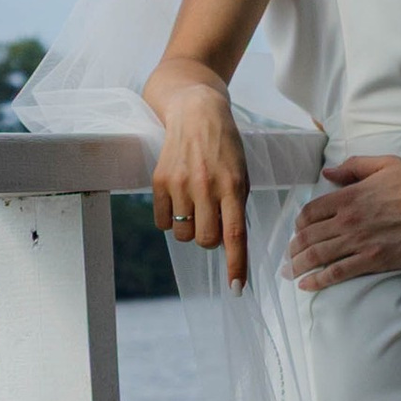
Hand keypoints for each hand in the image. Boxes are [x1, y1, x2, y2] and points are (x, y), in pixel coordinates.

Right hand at [151, 84, 253, 289]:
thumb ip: (236, 207)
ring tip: (195, 204)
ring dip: (190, 228)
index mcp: (233, 185)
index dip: (236, 264)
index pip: (235, 234)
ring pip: (183, 234)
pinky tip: (178, 199)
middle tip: (212, 219)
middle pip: (206, 240)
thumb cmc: (225, 148)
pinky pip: (161, 222)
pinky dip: (170, 219)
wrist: (196, 112)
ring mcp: (180, 184)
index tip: (237, 289)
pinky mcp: (159, 181)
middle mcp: (206, 186)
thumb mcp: (240, 174)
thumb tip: (229, 245)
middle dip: (211, 239)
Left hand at [289, 154, 400, 288]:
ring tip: (290, 273)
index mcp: (348, 196)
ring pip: (317, 255)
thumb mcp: (385, 164)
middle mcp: (347, 219)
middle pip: (308, 236)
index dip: (299, 223)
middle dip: (293, 249)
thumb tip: (328, 172)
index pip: (310, 212)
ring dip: (298, 265)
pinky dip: (318, 280)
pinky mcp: (372, 260)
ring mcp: (358, 241)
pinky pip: (337, 272)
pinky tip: (307, 284)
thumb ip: (354, 167)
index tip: (298, 231)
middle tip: (288, 258)